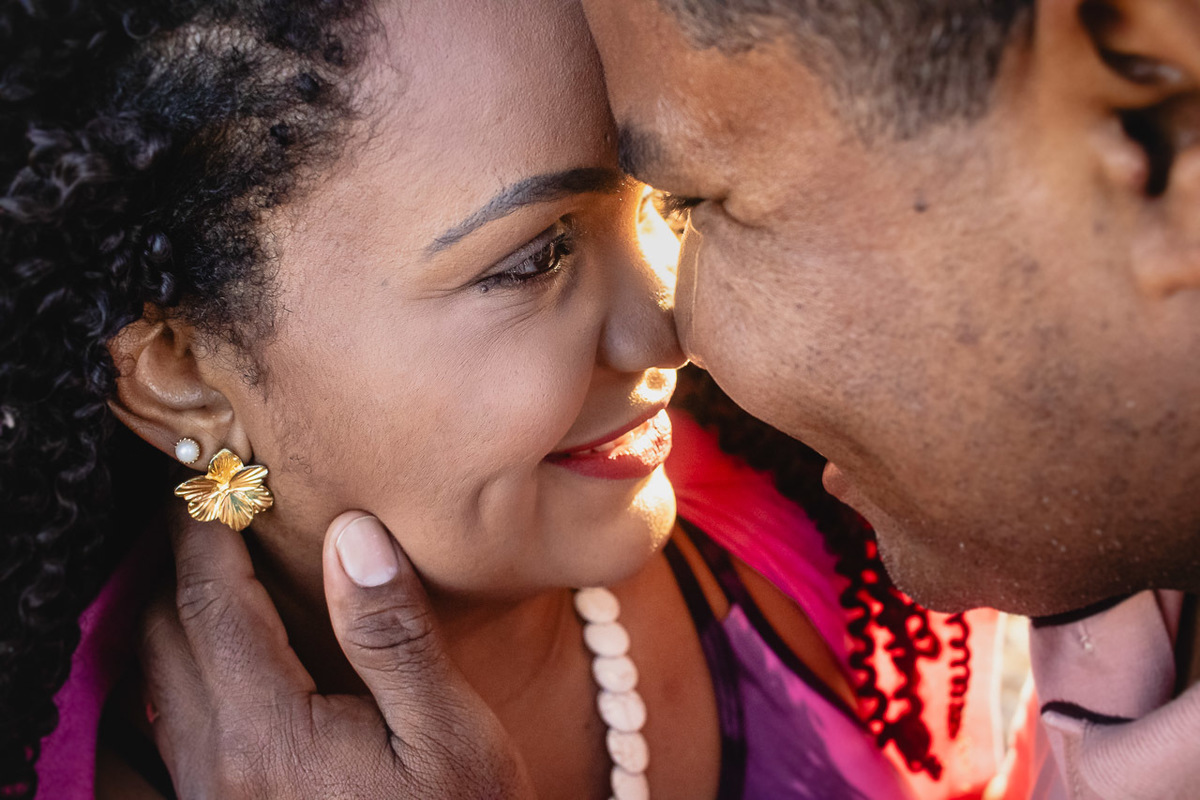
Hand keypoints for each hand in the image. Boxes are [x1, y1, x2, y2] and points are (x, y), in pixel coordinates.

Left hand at [140, 510, 532, 798]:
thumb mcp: (448, 733)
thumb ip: (393, 634)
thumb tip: (351, 536)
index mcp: (270, 731)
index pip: (212, 603)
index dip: (207, 532)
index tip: (215, 481)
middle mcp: (218, 765)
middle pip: (166, 635)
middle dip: (181, 564)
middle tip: (214, 513)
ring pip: (154, 684)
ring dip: (171, 617)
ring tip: (208, 574)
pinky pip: (158, 737)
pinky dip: (168, 679)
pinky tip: (203, 671)